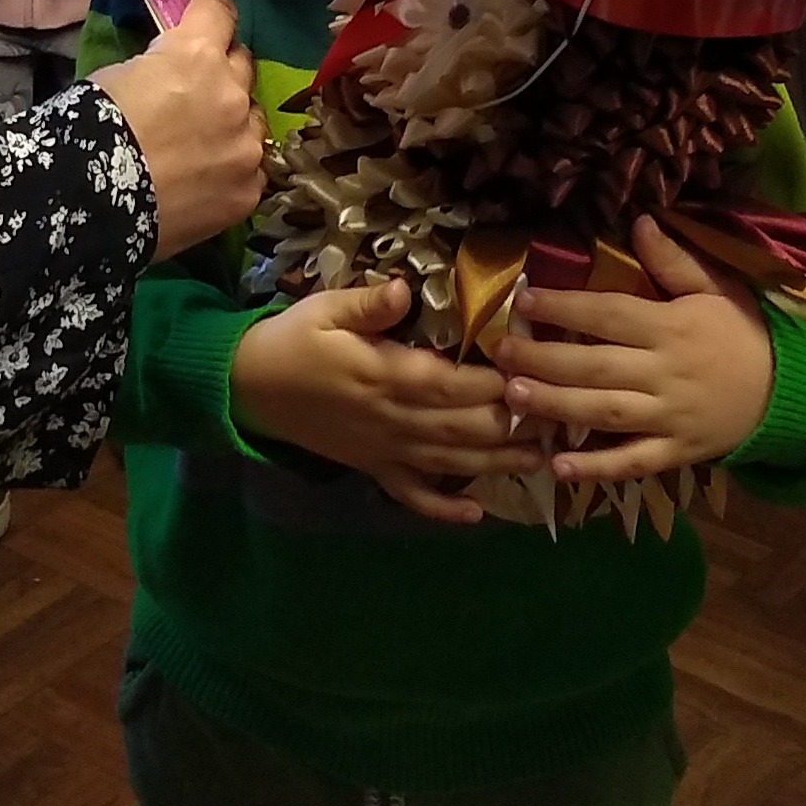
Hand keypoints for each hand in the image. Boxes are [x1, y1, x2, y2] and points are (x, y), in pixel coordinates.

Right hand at [91, 0, 264, 257]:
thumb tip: (172, 68)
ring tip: (198, 146)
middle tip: (194, 92)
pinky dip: (230, 169)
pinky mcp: (248, 190)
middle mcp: (232, 93)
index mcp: (196, 54)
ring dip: (232, 122)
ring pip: (253, 118)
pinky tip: (202, 182)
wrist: (87, 205)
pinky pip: (251, 168)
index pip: (220, 9)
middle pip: (242, 63)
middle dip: (221, 71)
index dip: (207, 13)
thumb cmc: (89, 129)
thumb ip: (161, 63)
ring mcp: (245, 145)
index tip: (200, 21)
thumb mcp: (119, 74)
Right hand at [229, 276, 536, 520]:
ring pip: (451, 461)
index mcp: (387, 376)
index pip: (454, 384)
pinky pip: (412, 494)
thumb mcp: (324, 309)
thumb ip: (369, 304)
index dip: (497, 384)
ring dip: (497, 463)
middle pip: (464, 426)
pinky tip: (476, 514)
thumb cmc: (292, 340)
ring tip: (541, 462)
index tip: (536, 376)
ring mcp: (386, 450)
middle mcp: (394, 419)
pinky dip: (443, 508)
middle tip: (557, 417)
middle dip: (512, 424)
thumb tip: (405, 291)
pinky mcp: (373, 468)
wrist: (247, 388)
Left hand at [494, 218, 777, 483]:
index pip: (611, 314)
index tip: (524, 298)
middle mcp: (666, 373)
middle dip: (544, 358)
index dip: (566, 306)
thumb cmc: (742, 334)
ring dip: (557, 406)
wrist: (789, 391)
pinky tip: (557, 466)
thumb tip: (639, 220)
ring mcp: (670, 417)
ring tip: (512, 396)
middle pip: (597, 365)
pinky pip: (632, 462)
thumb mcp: (717, 289)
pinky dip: (596, 467)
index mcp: (673, 327)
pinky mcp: (675, 452)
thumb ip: (674, 260)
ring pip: (606, 413)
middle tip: (499, 352)